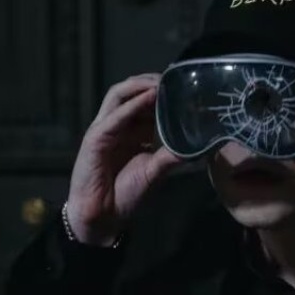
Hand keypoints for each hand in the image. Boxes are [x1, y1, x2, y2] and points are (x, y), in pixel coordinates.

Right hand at [67, 74, 180, 246]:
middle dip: (151, 81)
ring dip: (140, 86)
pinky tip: (148, 98)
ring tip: (160, 82)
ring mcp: (104, 129)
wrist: (104, 216)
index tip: (183, 85)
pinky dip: (131, 106)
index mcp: (133, 130)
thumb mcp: (156, 170)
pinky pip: (114, 117)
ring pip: (119, 95)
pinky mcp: (95, 139)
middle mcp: (118, 125)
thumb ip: (172, 155)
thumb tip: (199, 146)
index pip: (146, 100)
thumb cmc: (126, 193)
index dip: (162, 91)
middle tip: (172, 77)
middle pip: (131, 91)